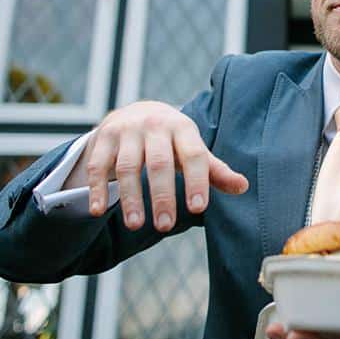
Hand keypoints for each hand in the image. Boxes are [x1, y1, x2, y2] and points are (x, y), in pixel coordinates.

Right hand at [68, 101, 248, 230]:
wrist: (136, 112)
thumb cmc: (172, 140)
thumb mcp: (193, 150)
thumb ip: (215, 170)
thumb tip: (243, 187)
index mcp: (183, 128)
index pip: (193, 155)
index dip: (196, 181)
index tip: (198, 208)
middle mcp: (154, 126)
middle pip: (159, 163)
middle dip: (163, 196)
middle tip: (166, 226)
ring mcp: (126, 131)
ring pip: (127, 166)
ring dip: (131, 197)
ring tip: (136, 225)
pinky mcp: (103, 137)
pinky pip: (98, 165)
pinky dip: (96, 188)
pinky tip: (98, 211)